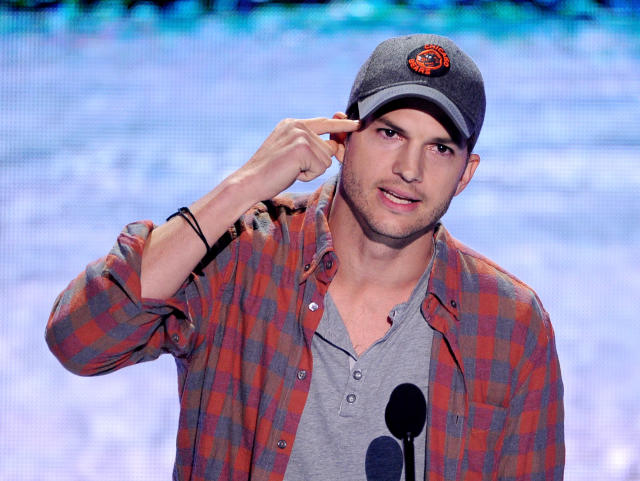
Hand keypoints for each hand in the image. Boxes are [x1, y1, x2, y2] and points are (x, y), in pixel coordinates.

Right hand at [231, 115, 359, 201]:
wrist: (250, 182)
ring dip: (311, 171)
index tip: (357, 123)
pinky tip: (291, 173)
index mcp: (293, 124)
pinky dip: (308, 176)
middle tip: (293, 168)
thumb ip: (311, 146)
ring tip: (290, 171)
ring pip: (326, 159)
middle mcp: (297, 125)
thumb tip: (337, 147)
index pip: (324, 123)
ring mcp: (300, 135)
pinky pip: (321, 167)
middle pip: (328, 147)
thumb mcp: (292, 154)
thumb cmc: (270, 173)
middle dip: (318, 163)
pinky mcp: (302, 147)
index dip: (341, 125)